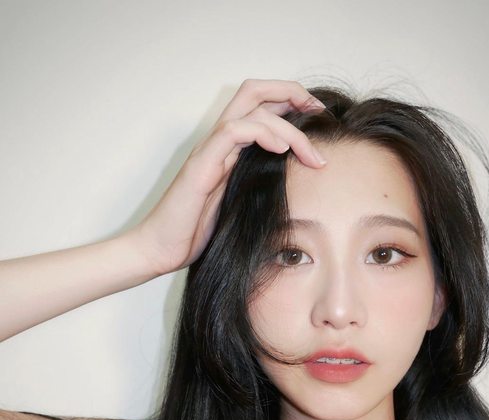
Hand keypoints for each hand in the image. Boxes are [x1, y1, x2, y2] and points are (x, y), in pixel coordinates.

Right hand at [132, 79, 326, 274]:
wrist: (160, 251)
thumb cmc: (198, 234)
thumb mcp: (243, 208)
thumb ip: (263, 188)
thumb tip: (302, 189)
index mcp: (230, 150)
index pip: (261, 107)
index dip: (291, 103)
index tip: (319, 120)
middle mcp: (219, 143)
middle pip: (255, 91)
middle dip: (291, 92)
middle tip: (319, 112)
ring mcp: (209, 151)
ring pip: (251, 107)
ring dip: (289, 125)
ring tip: (311, 153)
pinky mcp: (201, 165)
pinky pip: (233, 131)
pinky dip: (263, 133)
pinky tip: (282, 150)